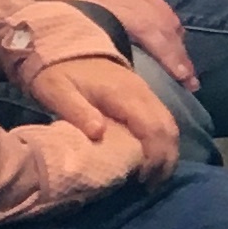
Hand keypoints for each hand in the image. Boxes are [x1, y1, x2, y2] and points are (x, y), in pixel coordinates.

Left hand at [24, 0, 196, 92]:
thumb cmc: (42, 8)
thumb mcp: (59, 31)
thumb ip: (88, 50)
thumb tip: (114, 78)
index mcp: (110, 7)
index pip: (151, 31)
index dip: (169, 56)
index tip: (182, 78)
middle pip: (164, 25)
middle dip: (180, 54)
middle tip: (191, 82)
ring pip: (165, 15)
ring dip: (177, 41)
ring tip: (184, 67)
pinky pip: (159, 5)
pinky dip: (170, 25)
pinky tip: (172, 38)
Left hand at [27, 49, 178, 187]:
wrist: (65, 42)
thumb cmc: (57, 70)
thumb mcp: (56, 90)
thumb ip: (77, 111)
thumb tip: (99, 133)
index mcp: (124, 94)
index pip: (153, 129)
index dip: (154, 157)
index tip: (141, 180)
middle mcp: (143, 93)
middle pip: (169, 129)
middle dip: (166, 160)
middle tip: (151, 186)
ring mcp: (147, 92)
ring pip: (171, 125)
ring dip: (168, 152)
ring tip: (154, 177)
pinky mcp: (145, 95)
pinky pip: (164, 120)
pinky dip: (164, 142)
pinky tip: (152, 157)